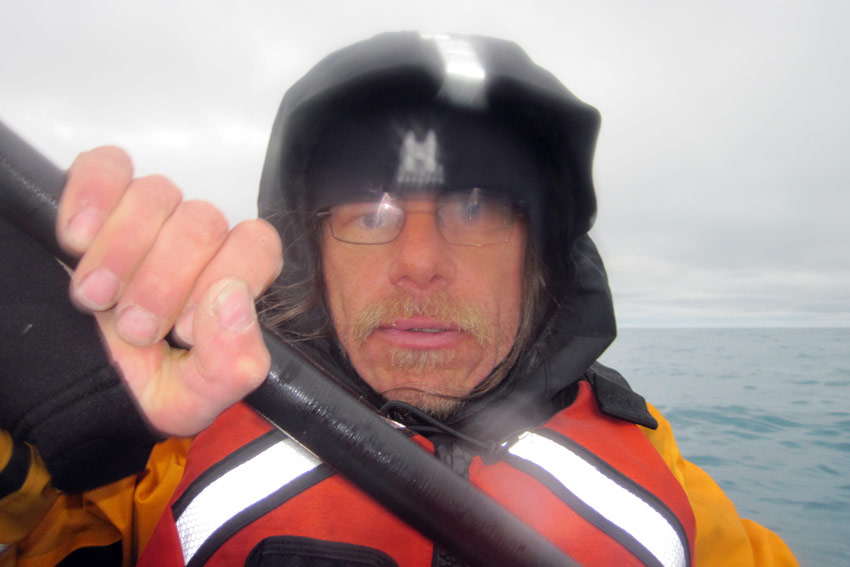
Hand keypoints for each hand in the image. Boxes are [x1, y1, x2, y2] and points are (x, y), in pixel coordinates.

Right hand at [56, 147, 282, 435]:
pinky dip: (90, 196)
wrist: (64, 386)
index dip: (225, 277)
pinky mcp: (99, 196)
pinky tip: (76, 239)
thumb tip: (234, 301)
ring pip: (157, 194)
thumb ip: (231, 363)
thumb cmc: (134, 389)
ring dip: (122, 250)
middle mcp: (197, 244)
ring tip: (95, 299)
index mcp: (229, 283)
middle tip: (133, 327)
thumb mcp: (189, 400)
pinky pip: (106, 166)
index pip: (257, 245)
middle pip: (203, 222)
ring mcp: (149, 217)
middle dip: (163, 281)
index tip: (183, 326)